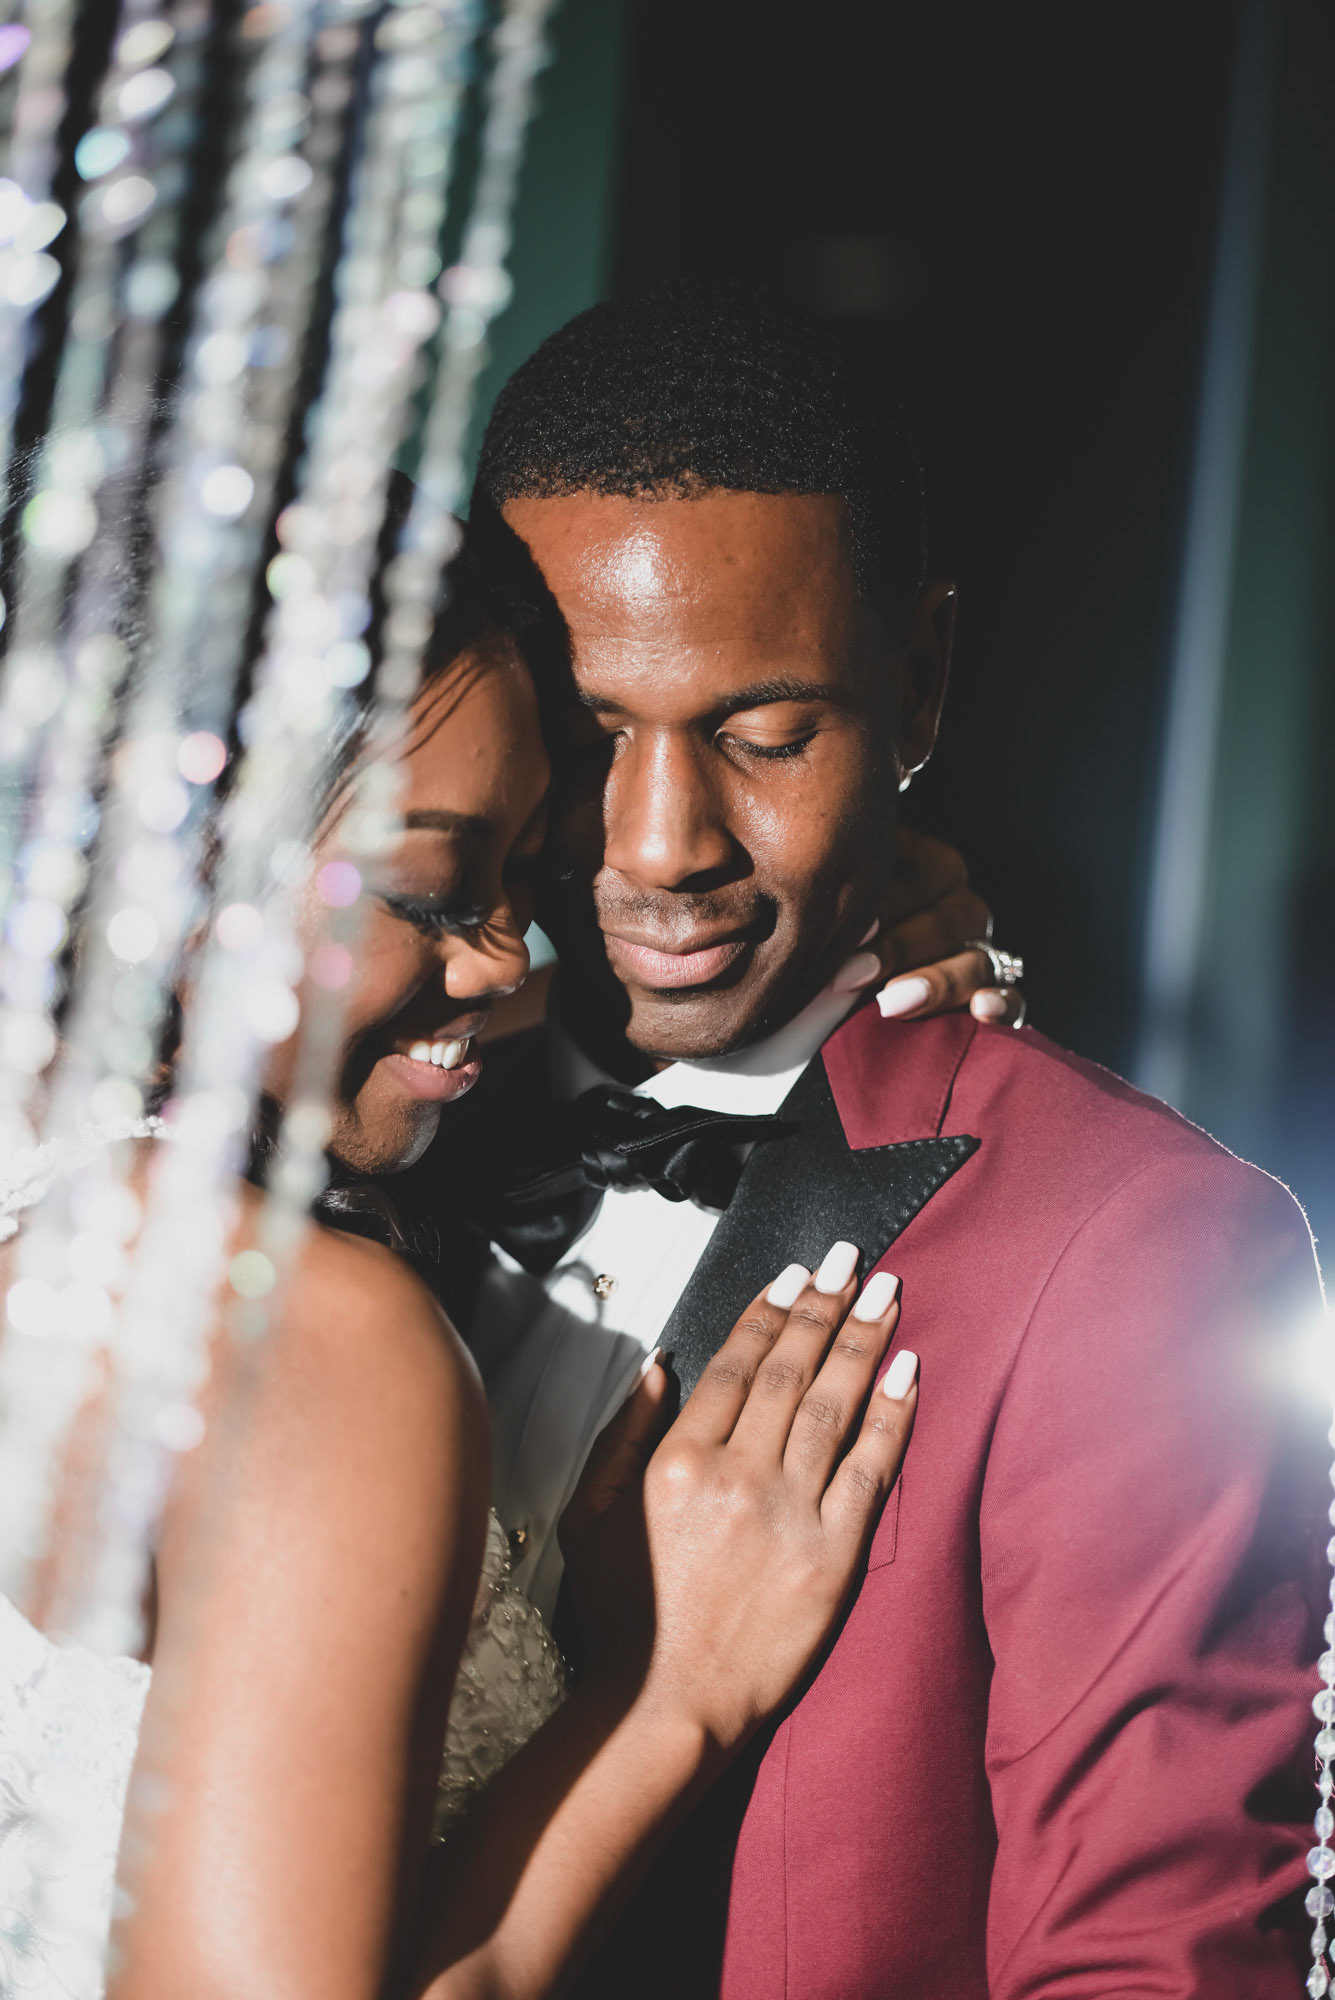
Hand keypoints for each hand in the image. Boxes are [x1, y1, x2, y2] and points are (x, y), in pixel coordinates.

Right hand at [560, 1248, 916, 1752]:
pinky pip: (871, 1471)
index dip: (771, 1312)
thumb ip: (623, 1434)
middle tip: (853, 1258)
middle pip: (792, 1371)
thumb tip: (659, 1364)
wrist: (666, 1707)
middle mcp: (737, 1477)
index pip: (737, 1365)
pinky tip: (908, 1370)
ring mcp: (789, 1516)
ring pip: (835, 1406)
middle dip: (826, 1305)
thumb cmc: (624, 1618)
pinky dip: (892, 1415)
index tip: (796, 1274)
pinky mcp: (833, 1558)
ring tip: (889, 1293)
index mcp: (678, 1462)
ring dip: (864, 1341)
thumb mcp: (591, 1517)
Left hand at [832, 828, 1026, 1026]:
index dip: (884, 900)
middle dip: (897, 950)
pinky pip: (1014, 999)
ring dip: (937, 981)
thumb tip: (795, 875)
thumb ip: (821, 888)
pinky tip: (981, 1010)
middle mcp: (954, 904)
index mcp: (919, 864)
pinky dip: (1003, 1004)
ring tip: (891, 1003)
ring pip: (977, 960)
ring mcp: (977, 950)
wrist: (829, 990)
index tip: (845, 926)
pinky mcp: (992, 994)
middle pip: (948, 920)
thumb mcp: (821, 898)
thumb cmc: (818, 927)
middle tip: (847, 976)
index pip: (918, 874)